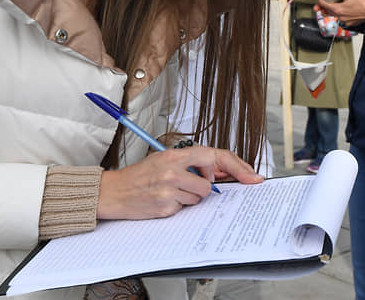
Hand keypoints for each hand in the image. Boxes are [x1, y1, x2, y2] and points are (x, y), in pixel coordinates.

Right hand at [96, 146, 262, 219]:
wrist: (113, 192)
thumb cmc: (139, 176)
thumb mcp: (164, 160)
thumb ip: (191, 163)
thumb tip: (219, 172)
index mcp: (174, 155)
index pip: (214, 156)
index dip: (237, 166)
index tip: (251, 176)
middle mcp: (173, 171)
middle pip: (209, 183)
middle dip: (207, 186)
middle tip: (201, 185)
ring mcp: (169, 190)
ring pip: (199, 198)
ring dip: (190, 197)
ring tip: (170, 192)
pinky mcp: (165, 207)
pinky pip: (185, 208)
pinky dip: (178, 206)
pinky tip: (163, 200)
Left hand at [315, 0, 364, 25]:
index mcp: (338, 10)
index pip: (323, 4)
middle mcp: (340, 17)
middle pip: (327, 10)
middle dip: (322, 4)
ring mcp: (345, 21)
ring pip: (334, 14)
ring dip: (331, 8)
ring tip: (331, 1)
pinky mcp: (350, 22)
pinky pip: (342, 17)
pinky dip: (340, 11)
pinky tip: (343, 6)